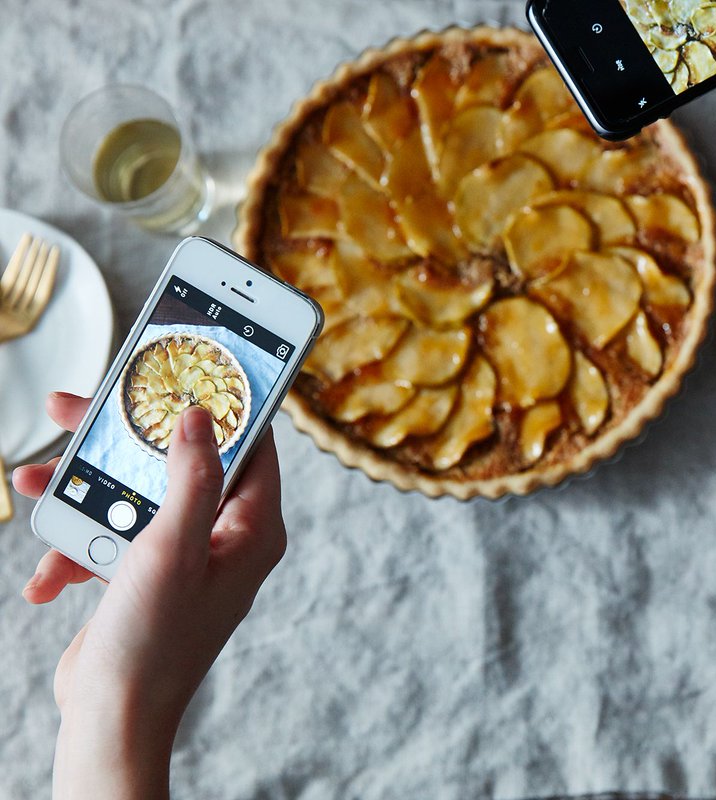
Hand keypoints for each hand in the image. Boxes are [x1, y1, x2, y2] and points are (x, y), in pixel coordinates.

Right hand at [13, 392, 286, 799]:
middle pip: (178, 464)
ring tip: (34, 481)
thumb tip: (202, 416)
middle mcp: (226, 539)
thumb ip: (191, 477)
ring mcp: (186, 558)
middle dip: (122, 444)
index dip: (220, 406)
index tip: (187, 370)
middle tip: (76, 410)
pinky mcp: (148, 577)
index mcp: (252, 529)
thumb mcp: (173, 546)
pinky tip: (47, 576)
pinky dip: (77, 549)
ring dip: (84, 494)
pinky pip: (113, 540)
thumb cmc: (154, 640)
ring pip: (135, 498)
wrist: (111, 718)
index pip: (250, 446)